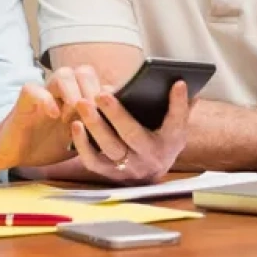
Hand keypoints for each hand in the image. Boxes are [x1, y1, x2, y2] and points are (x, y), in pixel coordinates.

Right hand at [0, 66, 107, 169]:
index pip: (98, 83)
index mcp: (76, 99)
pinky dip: (47, 100)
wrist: (13, 152)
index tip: (111, 113)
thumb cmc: (45, 146)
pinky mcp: (26, 99)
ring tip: (74, 113)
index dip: (106, 95)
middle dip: (93, 90)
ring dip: (73, 92)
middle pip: (84, 71)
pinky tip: (54, 115)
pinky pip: (36, 89)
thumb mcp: (77, 143)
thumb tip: (121, 134)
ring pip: (63, 74)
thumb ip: (95, 133)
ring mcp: (44, 93)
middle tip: (93, 112)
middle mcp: (62, 92)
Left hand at [69, 80, 191, 184]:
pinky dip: (83, 145)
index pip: (176, 122)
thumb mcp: (176, 125)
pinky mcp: (110, 174)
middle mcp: (150, 158)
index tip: (177, 83)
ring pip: (110, 148)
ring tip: (83, 104)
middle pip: (132, 135)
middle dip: (116, 114)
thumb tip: (179, 82)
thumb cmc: (162, 138)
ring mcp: (129, 168)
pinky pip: (93, 161)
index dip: (178, 103)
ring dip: (95, 126)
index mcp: (170, 142)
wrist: (152, 171)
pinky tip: (76, 125)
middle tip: (100, 93)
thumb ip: (179, 106)